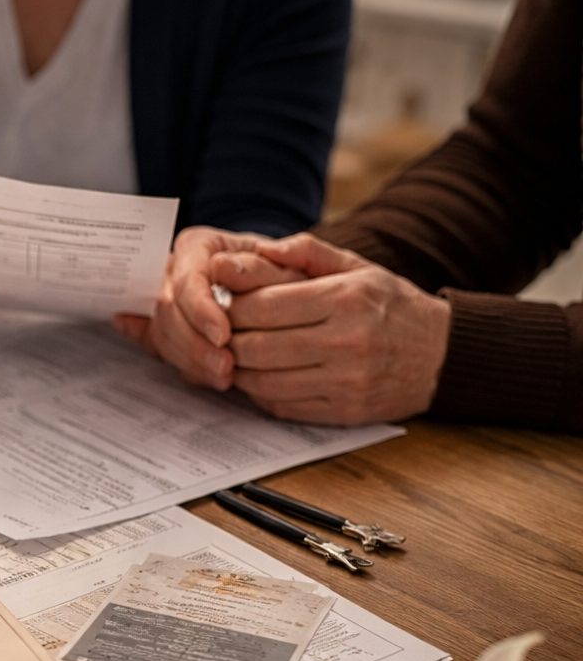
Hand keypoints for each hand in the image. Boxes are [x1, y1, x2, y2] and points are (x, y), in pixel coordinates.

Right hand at [112, 226, 273, 388]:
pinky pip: (166, 351)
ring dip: (192, 359)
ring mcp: (170, 302)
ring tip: (225, 376)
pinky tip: (215, 378)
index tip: (223, 335)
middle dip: (194, 342)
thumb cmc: (289, 272)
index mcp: (198, 246)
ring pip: (163, 334)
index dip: (200, 309)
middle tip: (225, 365)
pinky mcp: (170, 329)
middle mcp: (177, 271)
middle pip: (168, 309)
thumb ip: (274, 258)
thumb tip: (235, 262)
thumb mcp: (295, 261)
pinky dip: (191, 367)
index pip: (187, 279)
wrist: (288, 289)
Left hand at [220, 234, 451, 424]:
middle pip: (255, 345)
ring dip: (237, 370)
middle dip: (226, 339)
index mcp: (345, 299)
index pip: (262, 306)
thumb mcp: (358, 267)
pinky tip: (257, 378)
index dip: (229, 307)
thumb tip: (260, 249)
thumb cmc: (392, 305)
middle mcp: (346, 341)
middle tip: (217, 333)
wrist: (443, 354)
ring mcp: (345, 381)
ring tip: (231, 355)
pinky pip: (282, 406)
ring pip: (263, 381)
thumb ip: (307, 252)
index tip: (220, 304)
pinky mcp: (344, 411)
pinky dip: (259, 394)